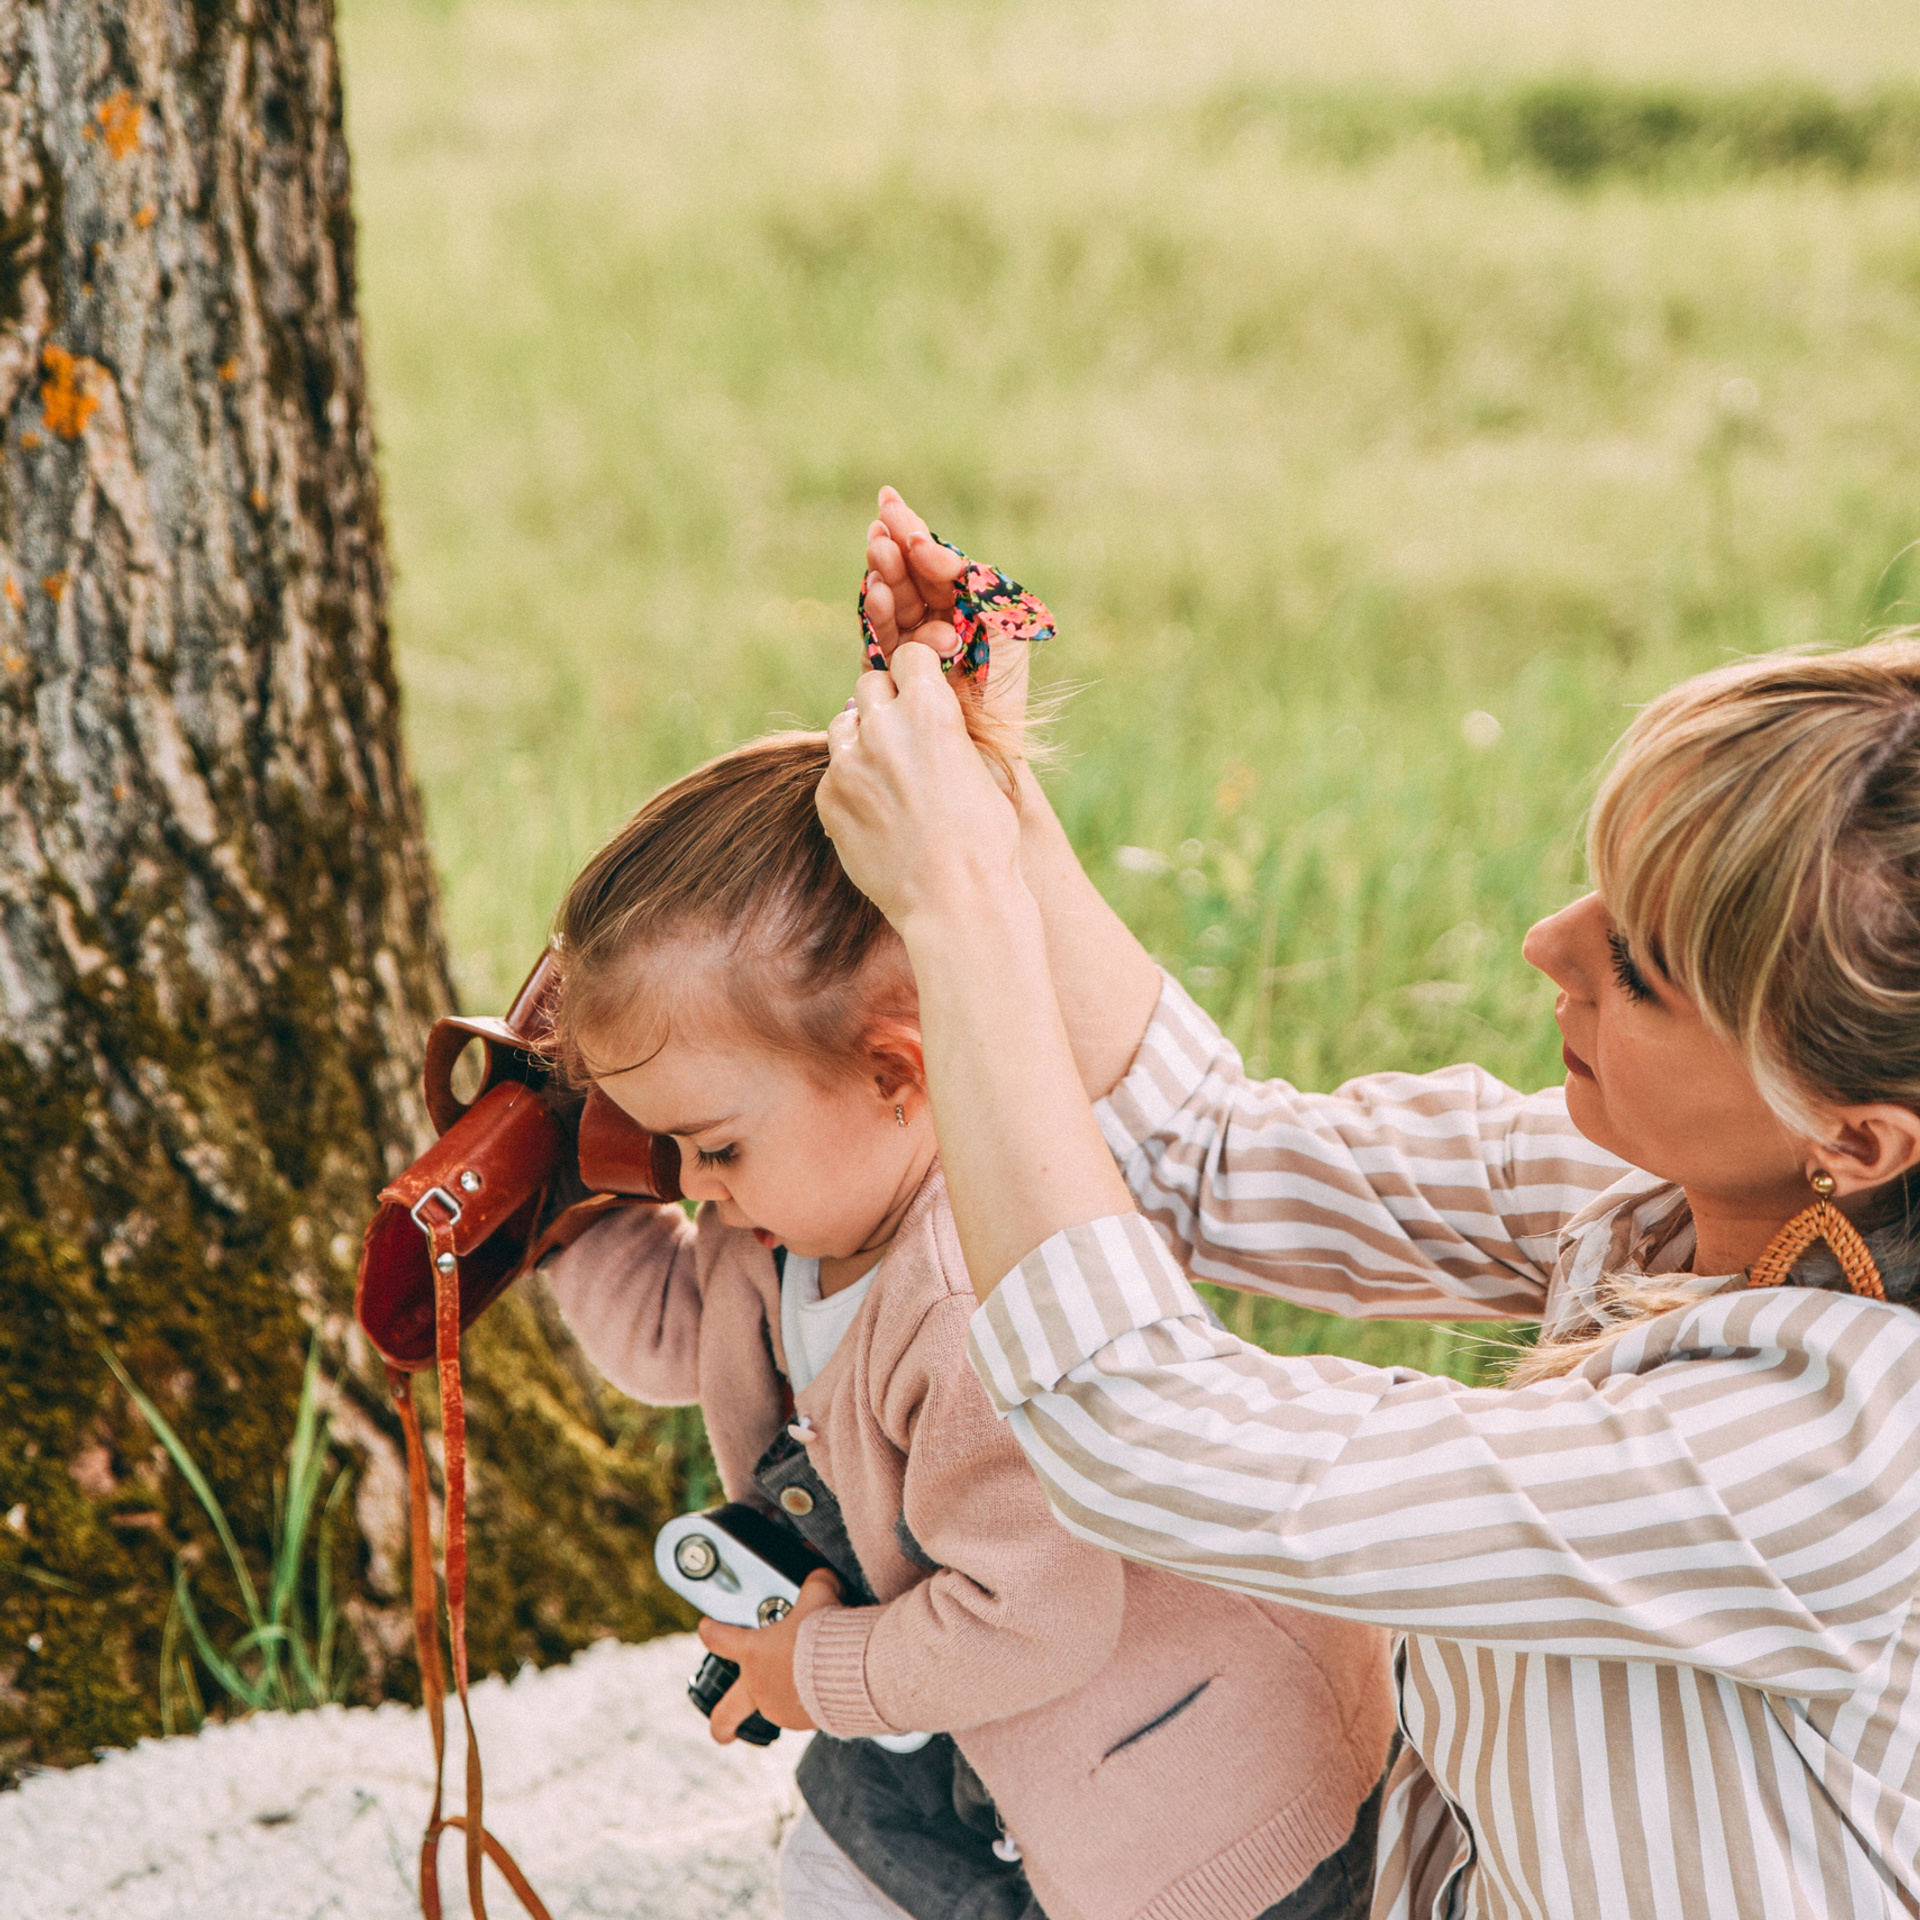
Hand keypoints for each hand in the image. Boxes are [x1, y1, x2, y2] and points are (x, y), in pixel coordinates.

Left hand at [697, 1567, 840, 1742]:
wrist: (849, 1669)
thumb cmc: (825, 1633)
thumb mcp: (819, 1595)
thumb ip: (815, 1584)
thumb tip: (823, 1578)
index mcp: (753, 1653)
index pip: (720, 1639)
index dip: (711, 1631)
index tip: (706, 1628)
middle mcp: (758, 1685)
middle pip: (726, 1714)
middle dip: (721, 1726)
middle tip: (721, 1733)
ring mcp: (778, 1709)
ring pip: (773, 1706)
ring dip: (783, 1694)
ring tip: (808, 1674)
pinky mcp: (803, 1722)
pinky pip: (801, 1710)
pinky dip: (808, 1700)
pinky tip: (825, 1685)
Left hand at [819, 644, 1024, 934]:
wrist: (956, 901)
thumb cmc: (986, 838)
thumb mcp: (981, 767)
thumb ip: (947, 729)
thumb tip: (928, 710)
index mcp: (930, 709)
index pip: (908, 656)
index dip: (918, 672)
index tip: (921, 688)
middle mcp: (882, 727)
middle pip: (870, 685)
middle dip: (887, 703)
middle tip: (904, 734)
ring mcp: (848, 763)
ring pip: (844, 726)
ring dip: (862, 739)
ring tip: (889, 776)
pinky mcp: (827, 798)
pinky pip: (833, 774)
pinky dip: (851, 785)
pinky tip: (878, 815)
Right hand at [862, 487, 1034, 754]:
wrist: (991, 754)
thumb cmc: (1004, 689)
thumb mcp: (1000, 623)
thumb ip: (970, 580)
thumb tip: (926, 546)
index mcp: (965, 608)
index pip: (935, 564)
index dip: (913, 533)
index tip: (890, 503)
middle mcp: (935, 623)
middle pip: (907, 579)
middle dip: (892, 553)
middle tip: (880, 532)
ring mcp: (911, 649)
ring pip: (890, 604)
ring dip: (882, 579)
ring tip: (879, 558)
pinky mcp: (891, 675)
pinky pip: (878, 637)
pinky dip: (876, 614)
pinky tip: (876, 593)